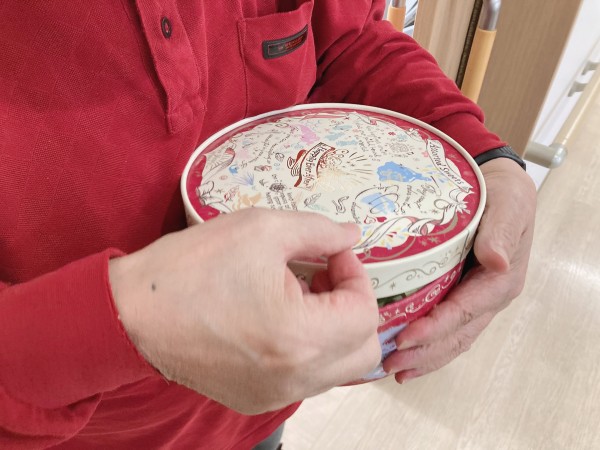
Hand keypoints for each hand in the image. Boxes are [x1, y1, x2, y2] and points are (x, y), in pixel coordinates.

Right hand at [109, 208, 380, 413]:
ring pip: (338, 367)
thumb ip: (319, 230)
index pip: (365, 314)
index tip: (332, 253)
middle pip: (363, 350)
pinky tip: (278, 318)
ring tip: (299, 293)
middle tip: (323, 275)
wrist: (132, 314)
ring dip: (333, 327)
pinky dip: (308, 348)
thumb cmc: (192, 268)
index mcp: (300, 338)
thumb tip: (350, 236)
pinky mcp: (256, 399)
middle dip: (353, 305)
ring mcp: (275, 395)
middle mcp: (295, 379)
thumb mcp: (261, 229)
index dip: (357, 275)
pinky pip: (307, 378)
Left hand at [382, 158, 536, 382]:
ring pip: (452, 338)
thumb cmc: (501, 194)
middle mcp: (490, 297)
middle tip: (390, 365)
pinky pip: (448, 327)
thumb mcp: (508, 205)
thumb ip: (501, 231)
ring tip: (394, 370)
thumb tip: (497, 260)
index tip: (405, 338)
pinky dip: (428, 344)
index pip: (464, 312)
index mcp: (501, 281)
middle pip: (457, 335)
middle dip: (424, 353)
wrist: (497, 186)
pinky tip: (407, 354)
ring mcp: (477, 299)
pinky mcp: (463, 295)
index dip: (435, 329)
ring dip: (424, 356)